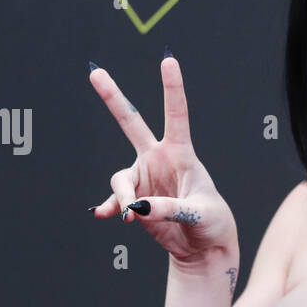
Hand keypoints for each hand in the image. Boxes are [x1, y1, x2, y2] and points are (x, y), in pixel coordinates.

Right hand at [88, 55, 236, 265]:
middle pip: (131, 123)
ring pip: (120, 178)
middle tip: (94, 72)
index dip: (172, 88)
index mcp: (182, 154)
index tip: (168, 60)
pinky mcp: (135, 199)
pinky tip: (105, 215)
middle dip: (113, 98)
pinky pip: (116, 200)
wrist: (202, 245)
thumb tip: (138, 207)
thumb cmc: (211, 223)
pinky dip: (111, 207)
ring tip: (131, 215)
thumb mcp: (199, 214)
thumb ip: (170, 209)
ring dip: (123, 196)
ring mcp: (144, 177)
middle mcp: (159, 159)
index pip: (177, 115)